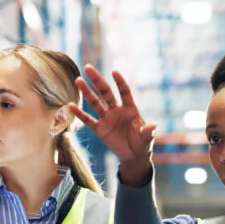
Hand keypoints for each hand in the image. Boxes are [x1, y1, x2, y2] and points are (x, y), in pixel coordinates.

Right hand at [69, 65, 156, 185]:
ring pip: (95, 103)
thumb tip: (154, 126)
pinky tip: (70, 106)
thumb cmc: (142, 144)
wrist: (133, 156)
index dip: (120, 83)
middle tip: (88, 68)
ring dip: (87, 92)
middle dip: (97, 81)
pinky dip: (80, 114)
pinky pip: (88, 120)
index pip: (124, 92)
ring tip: (78, 80)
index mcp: (130, 109)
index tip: (114, 72)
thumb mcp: (146, 139)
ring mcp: (107, 119)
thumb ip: (147, 132)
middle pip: (106, 93)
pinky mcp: (100, 129)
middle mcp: (117, 110)